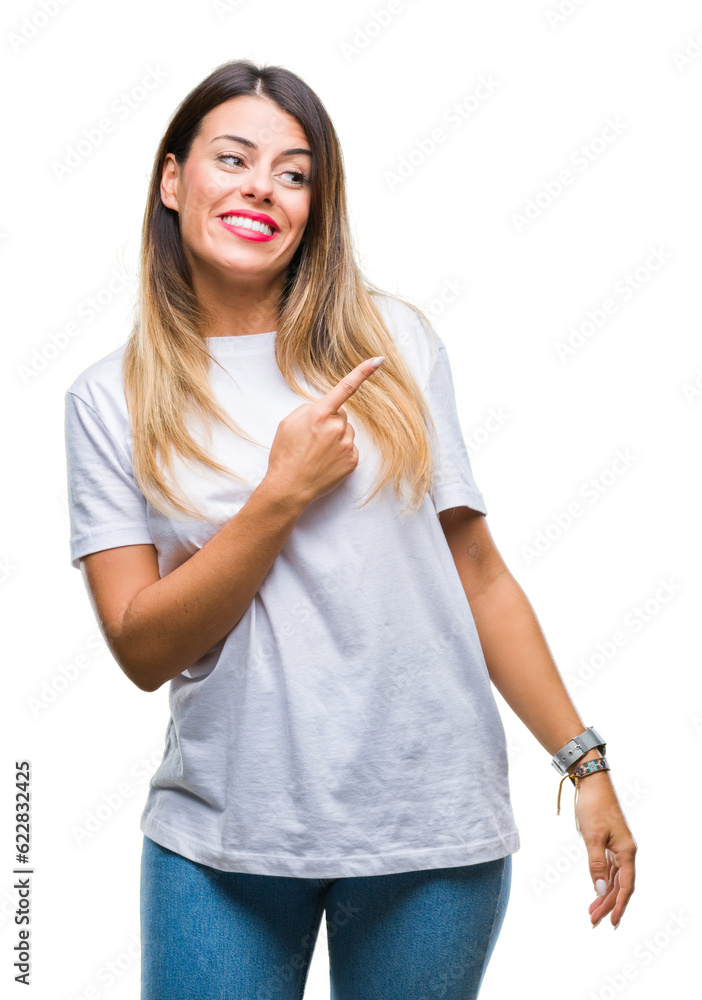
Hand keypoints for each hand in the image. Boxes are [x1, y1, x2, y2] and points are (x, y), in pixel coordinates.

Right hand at [264, 356, 384, 507]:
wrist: (289, 487)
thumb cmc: (285, 455)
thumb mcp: (288, 423)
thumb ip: (309, 410)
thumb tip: (324, 410)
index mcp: (319, 415)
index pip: (345, 388)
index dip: (363, 372)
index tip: (378, 360)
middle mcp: (337, 428)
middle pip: (342, 414)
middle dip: (330, 421)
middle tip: (312, 438)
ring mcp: (347, 445)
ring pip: (346, 431)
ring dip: (336, 437)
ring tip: (317, 452)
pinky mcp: (353, 460)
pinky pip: (349, 447)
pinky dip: (340, 452)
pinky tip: (325, 461)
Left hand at [572, 772, 636, 928]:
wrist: (592, 784)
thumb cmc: (594, 807)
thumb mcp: (592, 837)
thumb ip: (596, 864)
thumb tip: (601, 889)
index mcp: (626, 851)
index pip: (626, 886)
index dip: (619, 905)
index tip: (611, 921)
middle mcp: (626, 851)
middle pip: (620, 885)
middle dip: (608, 904)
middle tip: (594, 921)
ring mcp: (618, 847)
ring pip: (614, 878)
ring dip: (604, 895)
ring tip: (592, 911)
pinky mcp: (610, 843)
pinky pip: (609, 868)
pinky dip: (603, 881)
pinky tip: (596, 890)